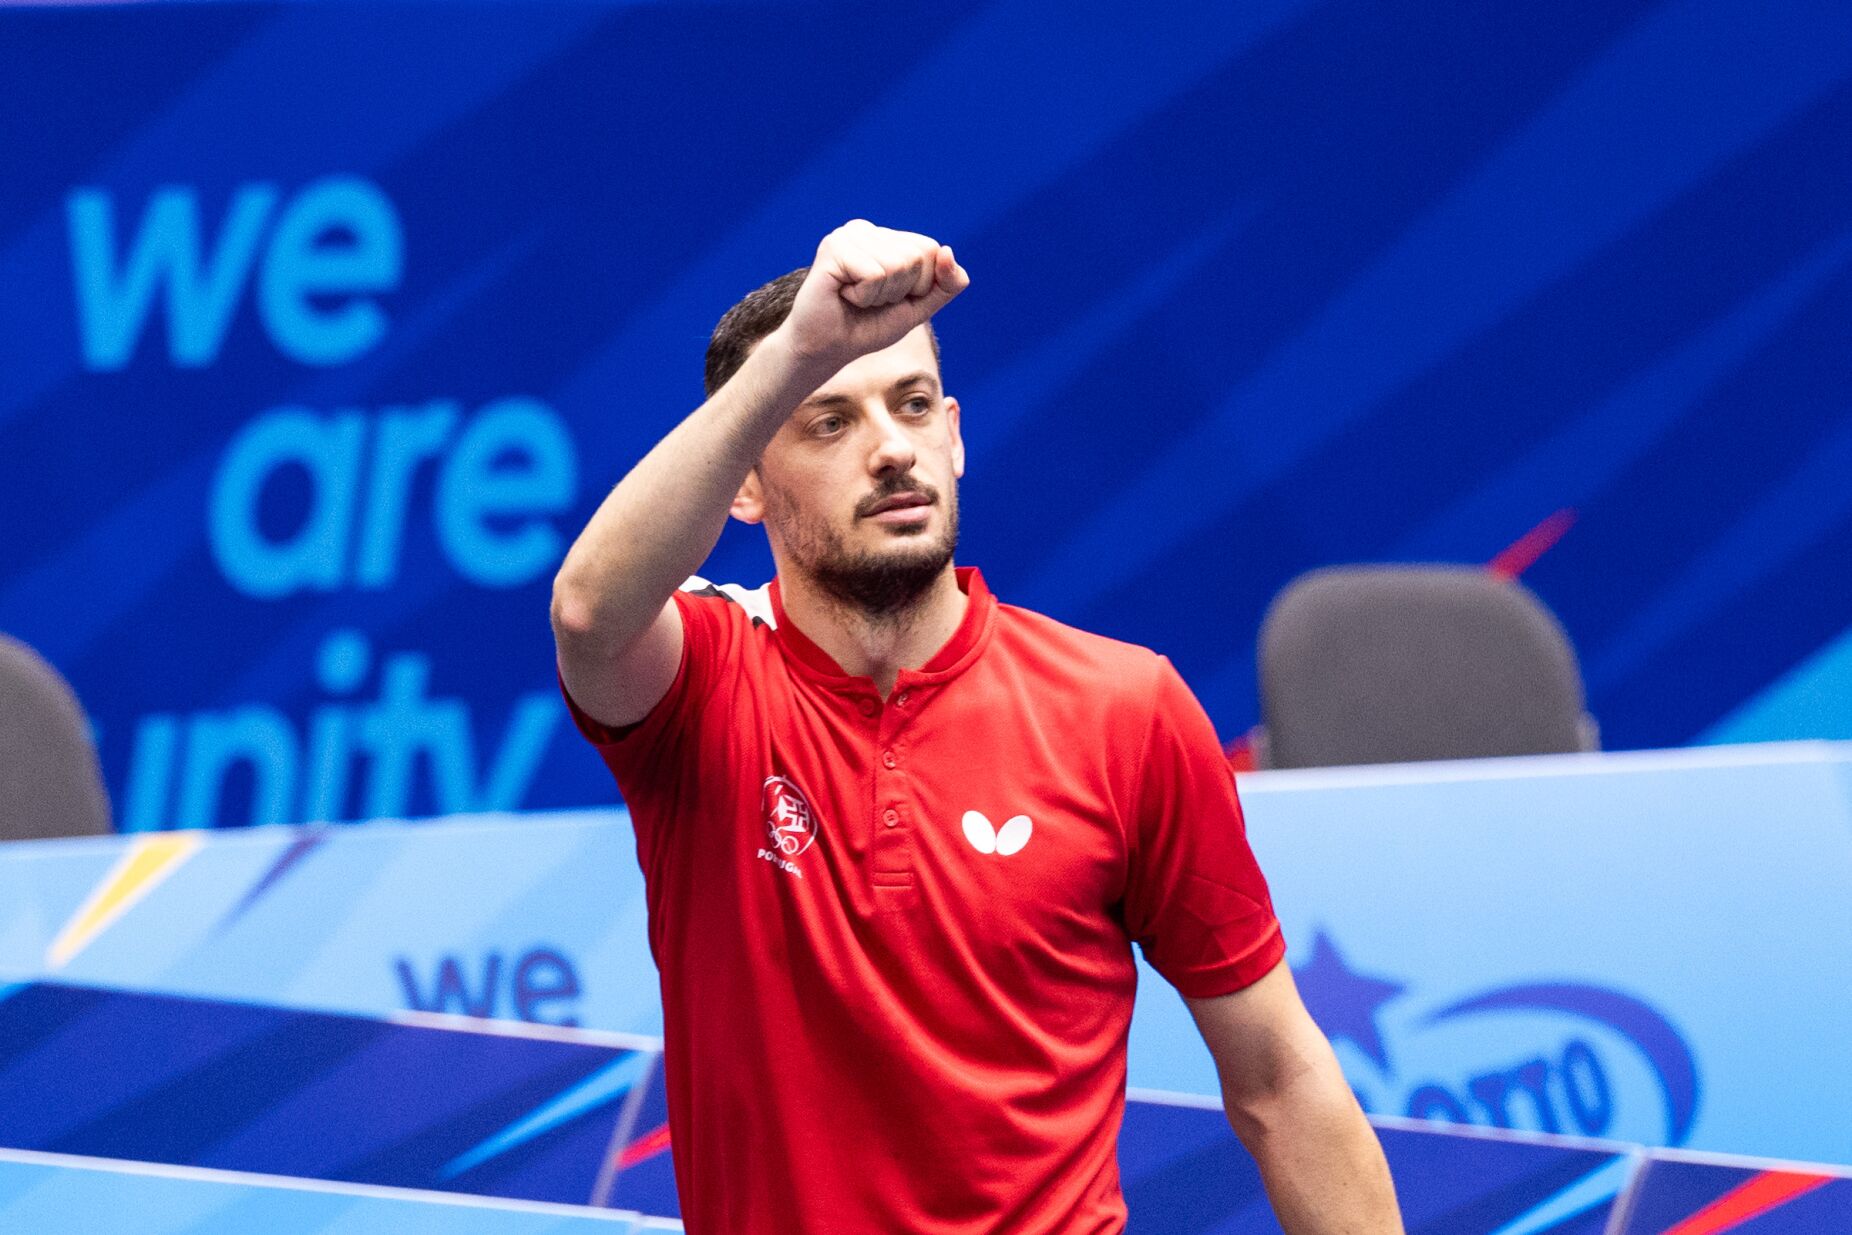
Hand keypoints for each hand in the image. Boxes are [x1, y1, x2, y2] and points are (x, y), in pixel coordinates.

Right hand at [779, 220, 969, 369]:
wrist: (826, 350)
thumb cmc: (868, 327)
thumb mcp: (919, 308)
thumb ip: (947, 284)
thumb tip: (947, 251)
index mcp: (886, 237)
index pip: (931, 250)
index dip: (920, 286)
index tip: (889, 298)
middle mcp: (866, 229)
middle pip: (917, 256)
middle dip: (900, 291)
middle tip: (869, 300)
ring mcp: (848, 235)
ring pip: (897, 265)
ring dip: (880, 296)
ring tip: (855, 298)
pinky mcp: (833, 248)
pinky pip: (874, 274)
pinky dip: (864, 296)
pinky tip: (844, 295)